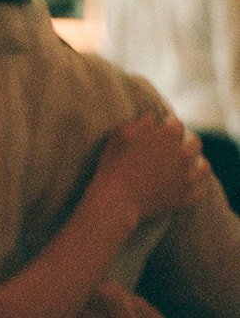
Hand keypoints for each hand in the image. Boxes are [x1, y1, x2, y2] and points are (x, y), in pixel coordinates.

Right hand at [94, 112, 208, 226]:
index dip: (168, 125)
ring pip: (204, 167)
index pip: (176, 123)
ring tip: (187, 167)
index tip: (162, 129)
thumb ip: (141, 122)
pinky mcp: (185, 198)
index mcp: (168, 135)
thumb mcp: (120, 134)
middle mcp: (183, 154)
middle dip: (187, 141)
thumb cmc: (113, 164)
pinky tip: (185, 189)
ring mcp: (187, 178)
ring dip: (197, 165)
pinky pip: (198, 193)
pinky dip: (192, 190)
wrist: (116, 199)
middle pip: (195, 142)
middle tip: (176, 147)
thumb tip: (154, 118)